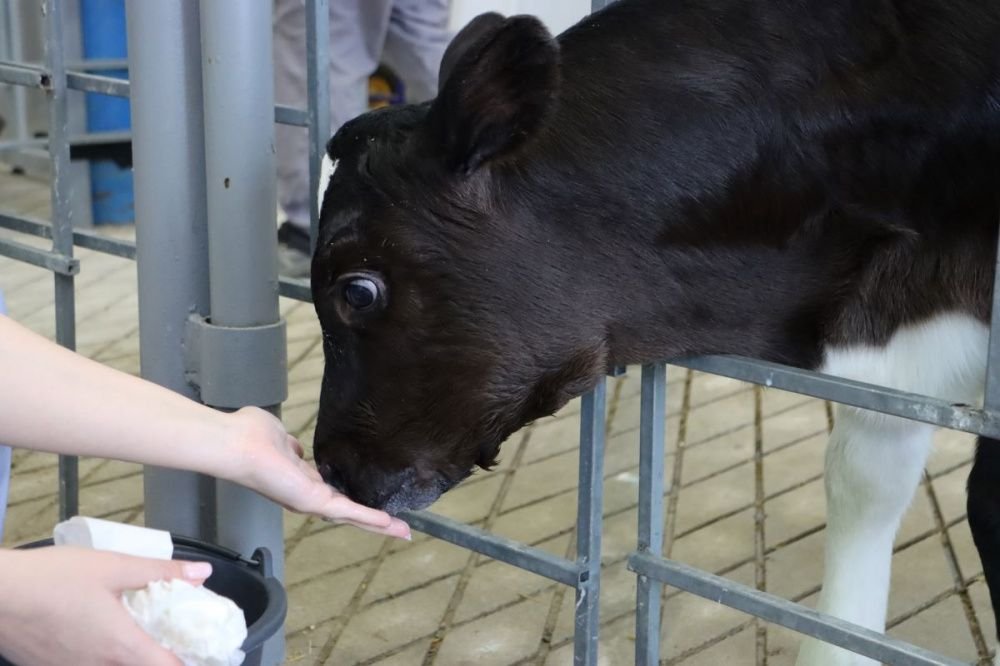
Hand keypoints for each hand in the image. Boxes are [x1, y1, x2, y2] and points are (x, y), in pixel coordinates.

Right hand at [0, 547, 212, 665]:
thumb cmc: (55, 578)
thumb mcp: (114, 567)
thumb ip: (161, 573)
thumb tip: (203, 573)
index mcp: (121, 647)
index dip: (186, 662)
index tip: (200, 650)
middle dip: (157, 658)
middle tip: (167, 638)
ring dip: (126, 658)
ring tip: (134, 635)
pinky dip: (99, 657)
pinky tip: (96, 636)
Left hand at [222, 407, 410, 538]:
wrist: (236, 445)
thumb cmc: (250, 435)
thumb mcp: (279, 438)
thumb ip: (290, 445)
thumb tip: (296, 448)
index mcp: (297, 480)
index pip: (329, 491)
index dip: (347, 496)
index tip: (364, 499)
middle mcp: (305, 495)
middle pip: (345, 510)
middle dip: (370, 519)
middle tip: (395, 526)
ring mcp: (310, 501)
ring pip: (352, 516)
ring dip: (378, 524)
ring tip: (401, 530)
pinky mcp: (316, 502)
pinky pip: (350, 511)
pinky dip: (372, 518)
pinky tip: (393, 524)